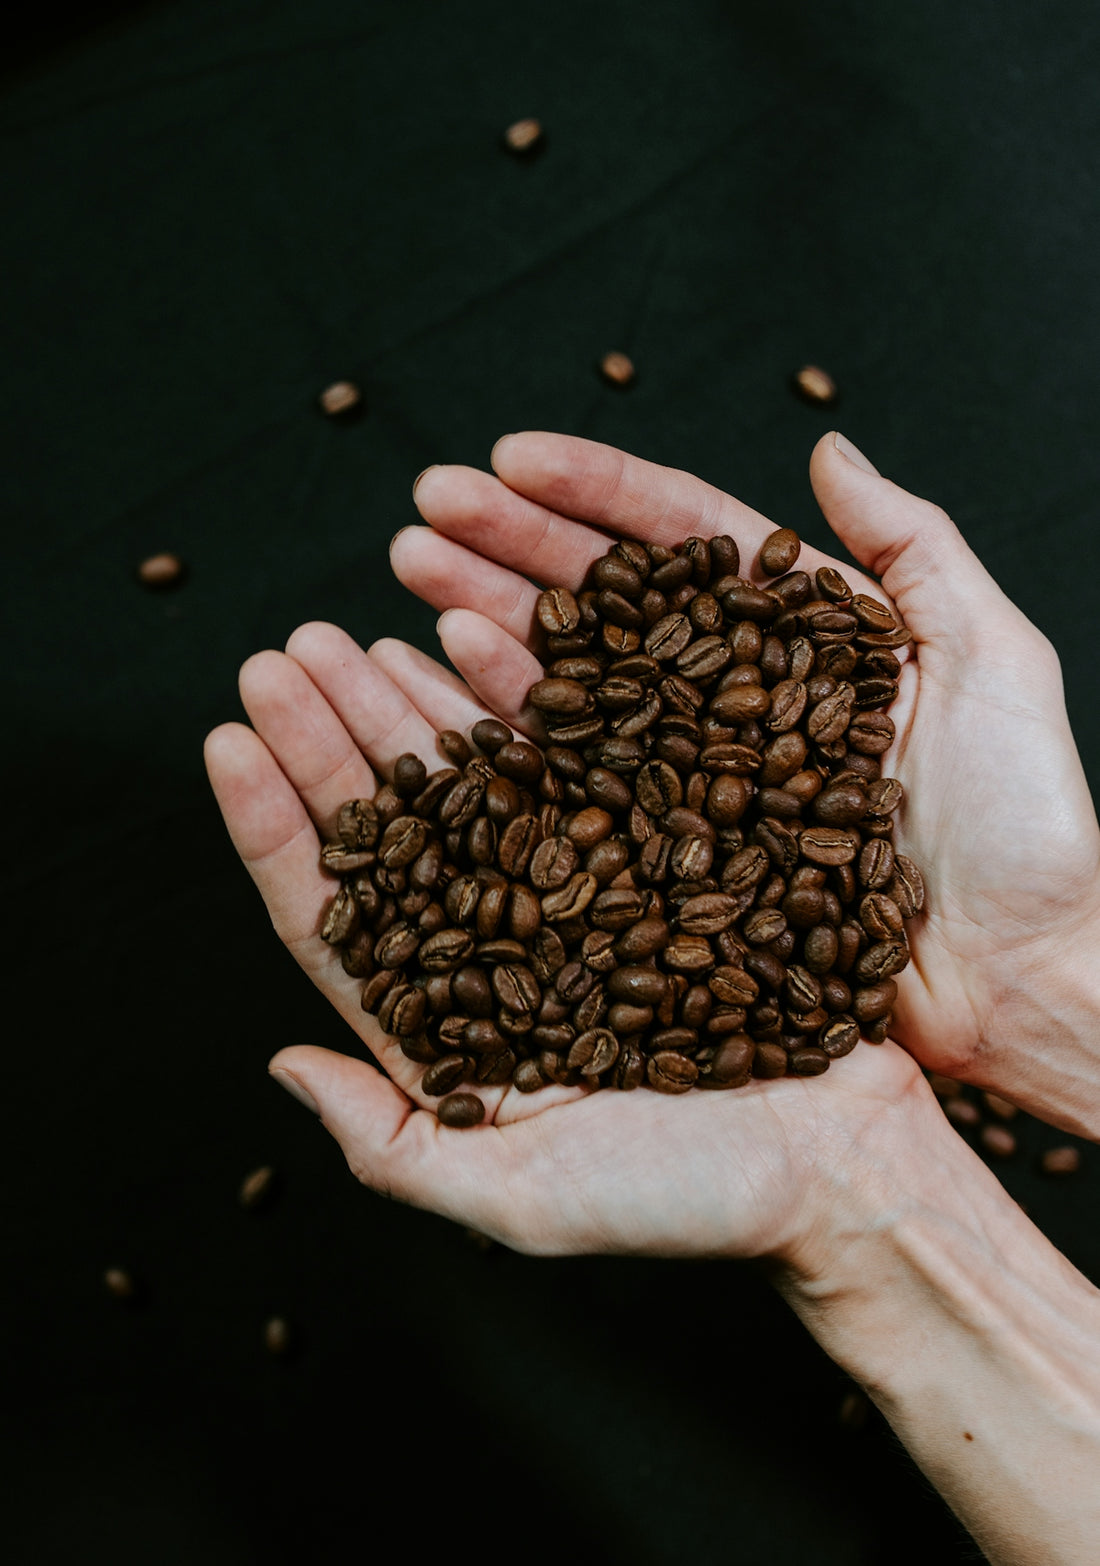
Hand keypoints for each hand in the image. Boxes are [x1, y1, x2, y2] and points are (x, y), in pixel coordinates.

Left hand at [203, 620, 925, 1260]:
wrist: (849, 1161)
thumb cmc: (691, 1200)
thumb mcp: (525, 1200)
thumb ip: (396, 1145)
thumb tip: (283, 1069)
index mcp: (447, 1030)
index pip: (332, 916)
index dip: (274, 828)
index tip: (227, 736)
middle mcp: (498, 948)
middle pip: (389, 828)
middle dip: (329, 738)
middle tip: (283, 653)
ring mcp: (570, 894)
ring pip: (467, 783)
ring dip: (405, 705)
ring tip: (353, 632)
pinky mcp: (646, 855)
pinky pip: (569, 763)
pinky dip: (520, 702)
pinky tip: (474, 642)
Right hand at [393, 430, 1099, 1136]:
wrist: (1023, 979)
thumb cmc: (1031, 828)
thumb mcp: (997, 658)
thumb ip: (916, 547)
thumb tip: (827, 447)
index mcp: (801, 634)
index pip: (682, 539)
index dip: (594, 493)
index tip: (510, 457)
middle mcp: (731, 695)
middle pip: (606, 601)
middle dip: (511, 545)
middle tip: (425, 508)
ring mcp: (693, 773)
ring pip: (575, 677)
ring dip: (487, 618)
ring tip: (412, 573)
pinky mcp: (669, 851)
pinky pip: (577, 776)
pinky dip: (509, 723)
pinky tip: (445, 674)